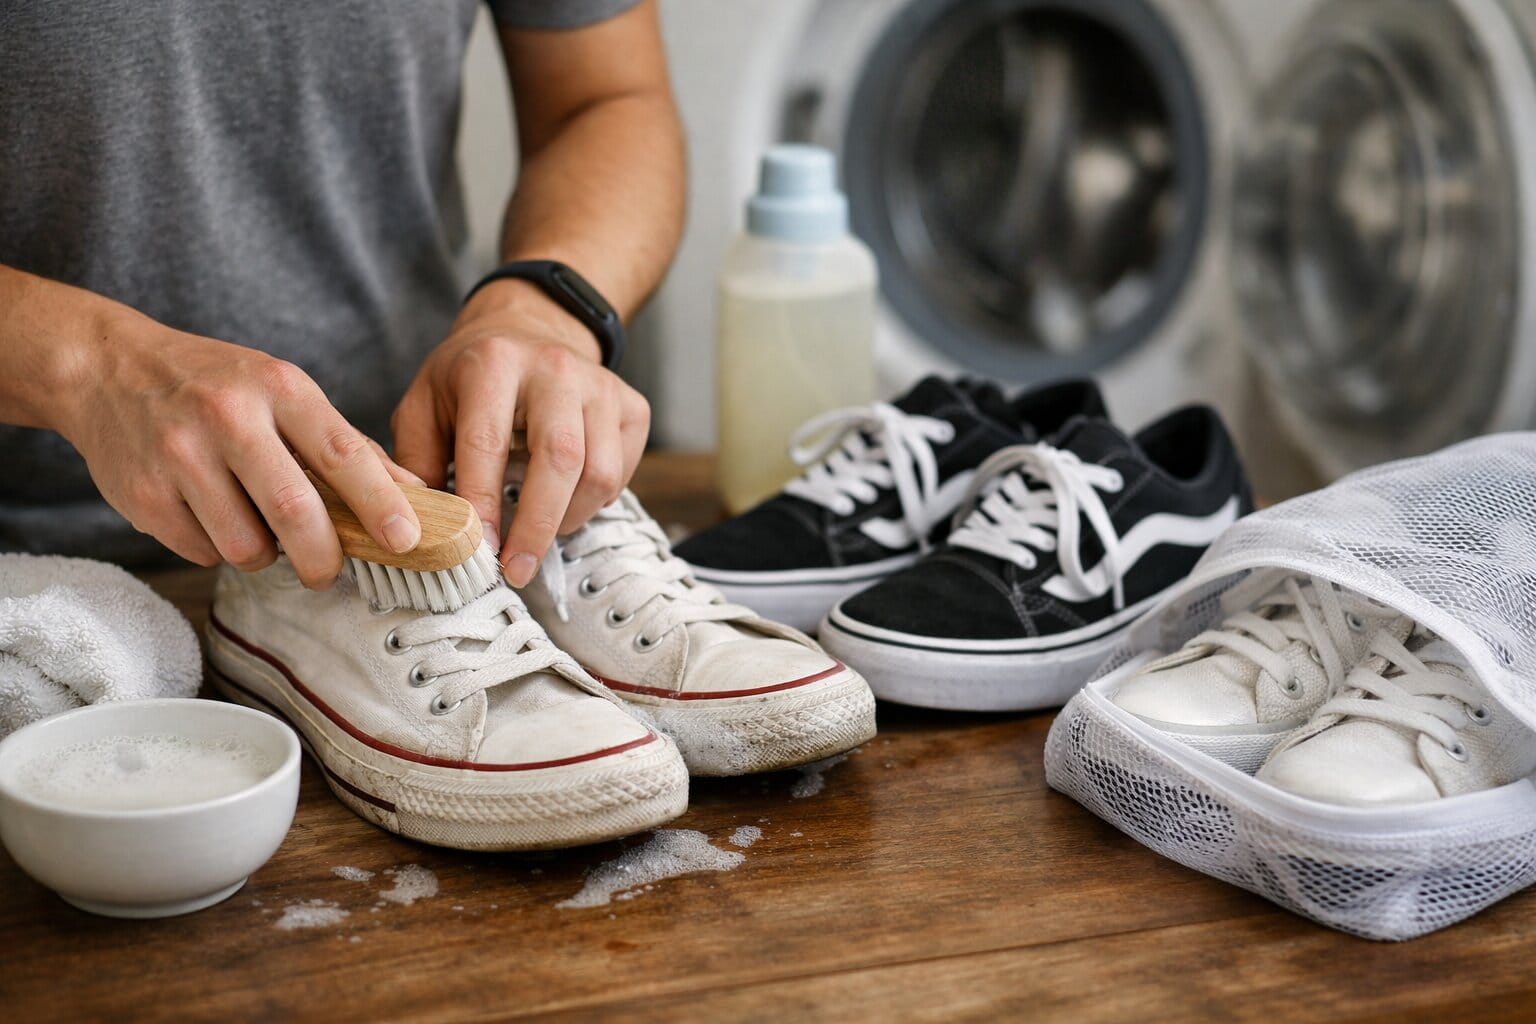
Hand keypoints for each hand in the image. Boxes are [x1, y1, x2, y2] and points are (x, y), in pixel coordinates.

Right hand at [56, 315, 424, 586]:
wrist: (107, 368)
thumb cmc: (216, 385)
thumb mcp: (284, 392)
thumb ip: (345, 444)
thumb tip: (412, 495)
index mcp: (279, 388)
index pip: (343, 453)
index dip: (380, 503)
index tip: (406, 540)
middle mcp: (228, 417)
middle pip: (294, 512)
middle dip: (323, 558)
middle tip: (328, 572)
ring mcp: (180, 456)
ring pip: (246, 545)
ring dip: (263, 554)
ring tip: (256, 526)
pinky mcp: (143, 494)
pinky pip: (203, 551)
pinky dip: (218, 548)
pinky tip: (209, 514)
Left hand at [391, 279, 649, 585]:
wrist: (527, 332)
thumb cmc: (469, 380)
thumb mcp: (424, 405)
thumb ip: (415, 463)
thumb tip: (422, 526)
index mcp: (494, 362)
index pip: (487, 442)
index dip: (482, 501)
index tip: (476, 549)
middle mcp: (555, 368)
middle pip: (561, 458)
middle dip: (537, 524)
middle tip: (517, 569)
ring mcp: (602, 386)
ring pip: (600, 472)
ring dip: (567, 519)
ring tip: (537, 534)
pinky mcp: (632, 406)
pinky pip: (622, 472)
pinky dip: (595, 502)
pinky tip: (565, 500)